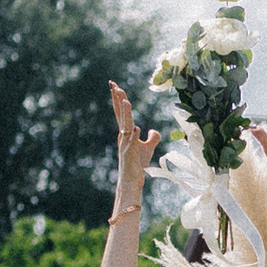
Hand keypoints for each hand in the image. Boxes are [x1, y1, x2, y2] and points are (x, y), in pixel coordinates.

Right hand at [110, 81, 159, 207]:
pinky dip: (134, 136)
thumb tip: (153, 130)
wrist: (132, 181)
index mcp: (125, 133)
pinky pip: (132, 144)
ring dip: (125, 114)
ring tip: (126, 100)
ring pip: (125, 126)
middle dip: (117, 100)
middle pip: (120, 115)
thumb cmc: (137, 164)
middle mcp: (123, 137)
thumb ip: (152, 137)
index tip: (116, 86)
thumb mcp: (148, 148)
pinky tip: (136, 129)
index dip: (119, 100)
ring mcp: (126, 145)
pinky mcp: (130, 155)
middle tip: (114, 85)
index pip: (121, 113)